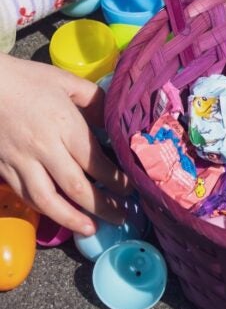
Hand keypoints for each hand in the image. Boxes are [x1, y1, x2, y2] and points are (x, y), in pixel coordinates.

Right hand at [0, 55, 129, 234]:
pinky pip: (26, 194)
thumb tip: (113, 121)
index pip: (96, 162)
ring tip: (91, 229)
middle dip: (102, 206)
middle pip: (76, 187)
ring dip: (72, 218)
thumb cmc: (26, 79)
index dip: (116, 181)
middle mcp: (44, 148)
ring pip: (47, 199)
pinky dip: (44, 209)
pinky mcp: (3, 167)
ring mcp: (21, 160)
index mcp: (65, 126)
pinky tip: (59, 214)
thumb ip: (94, 101)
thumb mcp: (67, 82)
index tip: (131, 189)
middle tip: (122, 217)